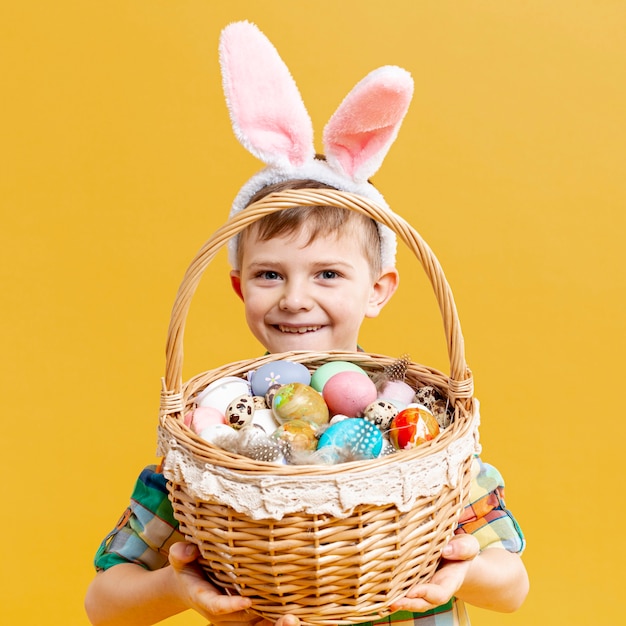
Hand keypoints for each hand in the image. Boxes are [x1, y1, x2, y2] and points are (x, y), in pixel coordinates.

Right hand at [170, 542, 301, 625]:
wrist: (189, 583)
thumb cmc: (188, 566)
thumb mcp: (180, 559)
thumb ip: (181, 554)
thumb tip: (188, 549)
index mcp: (204, 599)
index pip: (218, 606)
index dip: (232, 606)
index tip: (248, 601)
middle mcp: (221, 612)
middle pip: (243, 619)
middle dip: (262, 616)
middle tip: (285, 612)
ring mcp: (234, 615)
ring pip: (255, 623)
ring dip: (273, 620)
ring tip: (295, 614)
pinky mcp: (245, 613)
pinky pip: (261, 620)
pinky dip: (276, 617)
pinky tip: (297, 611)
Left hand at [390, 534, 479, 613]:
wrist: (453, 552)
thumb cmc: (460, 548)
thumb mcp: (467, 545)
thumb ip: (463, 548)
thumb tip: (446, 550)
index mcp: (449, 581)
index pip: (440, 594)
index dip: (426, 594)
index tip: (413, 591)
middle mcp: (434, 588)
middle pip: (422, 602)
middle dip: (409, 604)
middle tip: (394, 602)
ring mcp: (421, 585)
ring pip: (410, 598)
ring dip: (398, 600)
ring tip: (385, 600)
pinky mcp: (410, 580)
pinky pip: (402, 588)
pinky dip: (391, 591)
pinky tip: (378, 590)